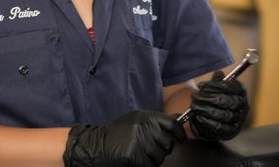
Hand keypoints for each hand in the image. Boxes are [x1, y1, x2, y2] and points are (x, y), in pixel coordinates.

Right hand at [63, 110, 186, 166]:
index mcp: (145, 116)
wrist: (95, 145)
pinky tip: (134, 161)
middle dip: (163, 150)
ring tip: (139, 154)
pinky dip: (144, 166)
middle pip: (168, 143)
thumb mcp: (136, 121)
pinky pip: (149, 166)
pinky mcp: (133, 155)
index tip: (183, 140)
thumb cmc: (117, 134)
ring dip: (152, 160)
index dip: (180, 133)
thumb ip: (155, 122)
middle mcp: (143, 126)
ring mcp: (138, 140)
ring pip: (159, 157)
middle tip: (151, 150)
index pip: (172, 124)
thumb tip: (179, 121)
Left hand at [189, 70, 249, 140]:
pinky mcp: (232, 132)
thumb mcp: (216, 87)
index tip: (201, 85)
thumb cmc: (216, 97)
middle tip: (195, 96)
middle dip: (210, 98)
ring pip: (224, 114)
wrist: (214, 117)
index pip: (233, 87)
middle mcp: (243, 105)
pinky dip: (209, 121)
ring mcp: (239, 120)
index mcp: (241, 91)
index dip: (217, 85)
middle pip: (229, 101)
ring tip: (194, 106)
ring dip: (206, 110)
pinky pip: (221, 127)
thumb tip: (219, 74)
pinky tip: (199, 116)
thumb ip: (217, 80)